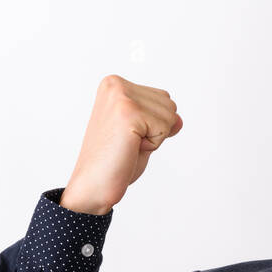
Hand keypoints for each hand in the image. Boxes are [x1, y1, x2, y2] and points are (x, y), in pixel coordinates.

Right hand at [59, 74, 182, 214]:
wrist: (92, 186)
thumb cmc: (113, 163)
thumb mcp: (142, 134)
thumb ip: (160, 120)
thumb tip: (179, 119)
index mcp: (114, 85)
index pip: (162, 98)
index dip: (152, 125)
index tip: (126, 136)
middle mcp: (116, 85)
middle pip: (169, 104)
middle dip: (155, 130)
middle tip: (127, 144)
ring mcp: (121, 97)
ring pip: (170, 115)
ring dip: (153, 138)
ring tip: (127, 146)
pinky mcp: (128, 112)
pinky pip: (164, 128)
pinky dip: (152, 145)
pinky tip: (129, 149)